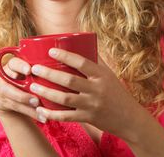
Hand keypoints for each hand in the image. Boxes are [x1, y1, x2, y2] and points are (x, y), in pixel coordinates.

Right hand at [0, 57, 44, 121]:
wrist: (2, 92)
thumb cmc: (22, 76)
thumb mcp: (25, 69)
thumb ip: (36, 68)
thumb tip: (60, 64)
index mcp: (9, 66)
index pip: (13, 64)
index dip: (20, 67)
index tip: (29, 71)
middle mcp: (1, 79)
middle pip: (8, 88)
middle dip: (23, 96)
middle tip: (36, 101)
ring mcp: (0, 93)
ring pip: (14, 102)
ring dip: (29, 108)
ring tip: (42, 112)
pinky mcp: (3, 105)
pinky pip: (18, 110)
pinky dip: (32, 114)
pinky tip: (43, 118)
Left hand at [28, 48, 145, 139]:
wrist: (130, 119)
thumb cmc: (117, 93)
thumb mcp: (109, 75)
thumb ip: (96, 62)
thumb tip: (83, 43)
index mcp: (101, 75)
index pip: (82, 62)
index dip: (66, 56)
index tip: (50, 51)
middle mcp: (96, 89)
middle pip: (69, 80)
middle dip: (50, 74)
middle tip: (34, 69)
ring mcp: (92, 105)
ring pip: (65, 99)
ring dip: (47, 93)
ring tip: (33, 87)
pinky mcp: (88, 118)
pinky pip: (67, 117)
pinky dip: (53, 114)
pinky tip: (41, 111)